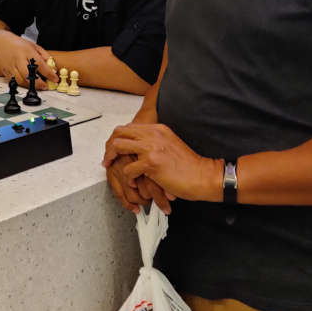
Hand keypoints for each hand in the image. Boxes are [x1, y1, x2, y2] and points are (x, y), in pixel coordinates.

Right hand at [0, 31, 55, 87]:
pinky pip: (14, 82)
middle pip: (28, 75)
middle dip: (38, 83)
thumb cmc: (17, 43)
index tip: (54, 79)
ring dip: (30, 86)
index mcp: (26, 51)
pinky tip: (27, 84)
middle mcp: (18, 59)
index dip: (49, 73)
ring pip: (21, 80)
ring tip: (37, 86)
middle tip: (45, 86)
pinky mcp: (5, 71)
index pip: (40, 64)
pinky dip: (22, 84)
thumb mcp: (33, 45)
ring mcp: (10, 66)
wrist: (0, 42)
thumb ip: (43, 55)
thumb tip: (52, 66)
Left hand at [103, 123, 220, 202]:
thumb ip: (153, 142)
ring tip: (113, 168)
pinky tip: (133, 183)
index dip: (117, 138)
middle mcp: (153, 134)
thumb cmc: (189, 165)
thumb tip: (135, 146)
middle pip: (119, 133)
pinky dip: (128, 178)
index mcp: (157, 129)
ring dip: (112, 159)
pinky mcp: (151, 163)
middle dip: (109, 146)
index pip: (128, 127)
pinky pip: (128, 169)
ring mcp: (151, 148)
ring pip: (118, 146)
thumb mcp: (169, 145)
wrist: (204, 175)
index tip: (113, 150)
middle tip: (107, 159)